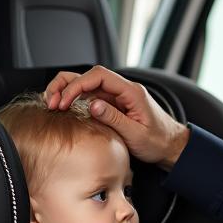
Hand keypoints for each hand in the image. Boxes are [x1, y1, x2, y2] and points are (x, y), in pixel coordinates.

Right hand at [43, 65, 189, 168]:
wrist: (171, 147)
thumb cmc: (158, 141)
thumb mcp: (136, 134)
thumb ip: (114, 119)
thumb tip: (92, 105)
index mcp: (131, 92)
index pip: (98, 76)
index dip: (77, 85)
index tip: (64, 100)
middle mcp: (123, 90)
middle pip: (88, 76)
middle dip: (67, 85)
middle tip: (51, 101)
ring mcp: (117, 97)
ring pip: (87, 86)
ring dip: (68, 92)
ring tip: (52, 104)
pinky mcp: (113, 105)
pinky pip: (91, 97)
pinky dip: (75, 100)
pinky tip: (64, 108)